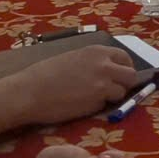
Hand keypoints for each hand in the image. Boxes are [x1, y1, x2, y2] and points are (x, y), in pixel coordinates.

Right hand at [4, 45, 144, 126]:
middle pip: (131, 75)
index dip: (124, 67)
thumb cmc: (43, 75)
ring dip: (112, 97)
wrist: (28, 92)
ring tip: (93, 99)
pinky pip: (106, 104)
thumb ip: (92, 62)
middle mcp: (105, 64)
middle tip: (113, 90)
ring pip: (121, 92)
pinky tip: (82, 105)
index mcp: (97, 51)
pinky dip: (99, 106)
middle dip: (125, 84)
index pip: (124, 57)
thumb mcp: (72, 58)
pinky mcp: (97, 100)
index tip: (119, 75)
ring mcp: (103, 83)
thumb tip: (107, 69)